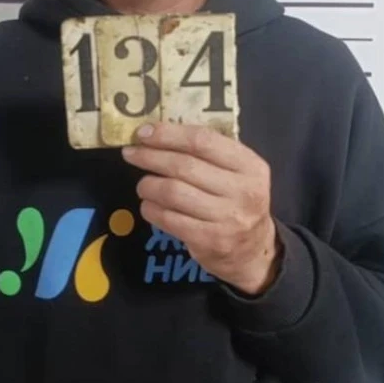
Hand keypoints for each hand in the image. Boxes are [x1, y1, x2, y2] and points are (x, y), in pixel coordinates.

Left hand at [121, 121, 281, 295]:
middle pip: (184, 166)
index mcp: (249, 165)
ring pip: (173, 192)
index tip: (143, 132)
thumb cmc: (236, 200)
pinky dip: (152, 209)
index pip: (203, 141)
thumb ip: (207, 152)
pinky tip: (149, 205)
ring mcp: (227, 218)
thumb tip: (157, 133)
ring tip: (143, 184)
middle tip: (131, 153)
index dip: (168, 134)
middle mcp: (243, 190)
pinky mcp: (210, 241)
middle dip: (150, 157)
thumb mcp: (237, 172)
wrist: (252, 250)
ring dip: (149, 185)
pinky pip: (170, 219)